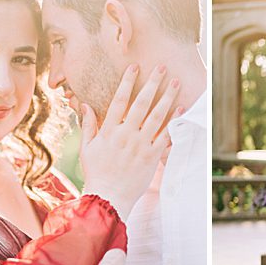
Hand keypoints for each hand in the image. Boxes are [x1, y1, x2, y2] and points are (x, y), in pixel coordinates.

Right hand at [80, 64, 180, 219]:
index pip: (119, 100)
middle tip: (162, 67)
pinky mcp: (151, 157)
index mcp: (109, 131)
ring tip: (176, 82)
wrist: (109, 197)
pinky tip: (181, 108)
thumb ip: (88, 125)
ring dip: (167, 98)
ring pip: (156, 116)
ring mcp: (140, 145)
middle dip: (152, 83)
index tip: (135, 67)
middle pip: (141, 103)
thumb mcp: (87, 148)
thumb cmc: (96, 173)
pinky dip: (173, 122)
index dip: (128, 82)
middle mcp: (125, 135)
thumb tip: (84, 104)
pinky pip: (165, 136)